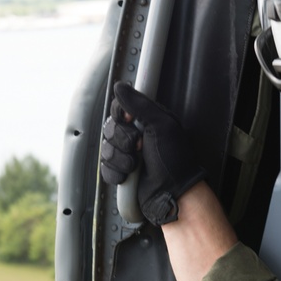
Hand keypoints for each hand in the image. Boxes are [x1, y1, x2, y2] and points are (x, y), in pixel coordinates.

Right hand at [100, 81, 204, 224]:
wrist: (173, 193)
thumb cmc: (175, 161)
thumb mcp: (162, 126)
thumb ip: (140, 105)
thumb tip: (121, 87)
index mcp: (146, 121)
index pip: (119, 109)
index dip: (122, 117)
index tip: (132, 122)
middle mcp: (136, 136)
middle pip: (109, 129)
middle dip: (123, 141)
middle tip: (139, 148)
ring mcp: (128, 155)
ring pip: (106, 149)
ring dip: (121, 159)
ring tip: (137, 165)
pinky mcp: (122, 172)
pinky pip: (105, 168)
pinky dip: (116, 173)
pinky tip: (128, 176)